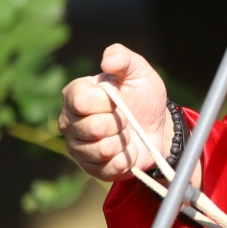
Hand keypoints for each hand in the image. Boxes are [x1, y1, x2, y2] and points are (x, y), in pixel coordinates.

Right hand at [59, 44, 169, 181]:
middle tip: (126, 118)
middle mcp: (69, 121)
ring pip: (99, 150)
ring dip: (122, 142)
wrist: (157, 126)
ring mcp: (77, 146)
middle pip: (91, 127)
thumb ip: (123, 58)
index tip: (120, 98)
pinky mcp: (90, 168)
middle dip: (118, 123)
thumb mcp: (139, 71)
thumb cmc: (143, 96)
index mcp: (76, 94)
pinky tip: (129, 150)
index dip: (107, 102)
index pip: (81, 101)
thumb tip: (107, 62)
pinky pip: (107, 168)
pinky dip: (125, 160)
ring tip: (127, 134)